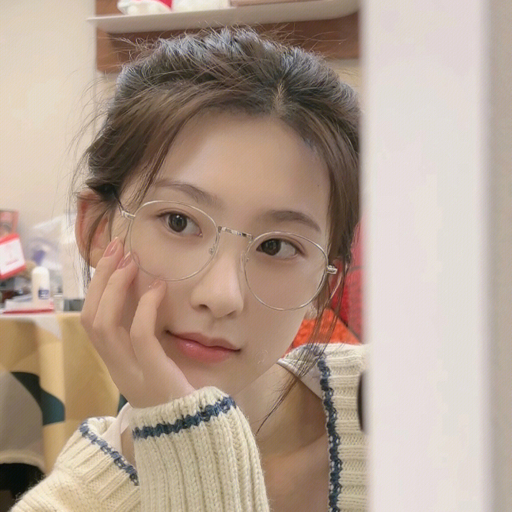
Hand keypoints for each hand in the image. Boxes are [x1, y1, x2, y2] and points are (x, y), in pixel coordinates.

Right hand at [81, 238, 195, 408]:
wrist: (192, 427)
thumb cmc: (176, 389)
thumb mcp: (154, 359)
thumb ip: (146, 334)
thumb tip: (150, 293)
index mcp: (114, 360)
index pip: (91, 320)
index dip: (97, 288)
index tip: (113, 258)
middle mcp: (115, 365)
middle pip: (90, 318)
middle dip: (101, 280)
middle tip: (118, 249)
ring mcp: (131, 370)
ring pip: (104, 325)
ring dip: (115, 288)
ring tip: (131, 262)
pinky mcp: (152, 372)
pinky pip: (139, 334)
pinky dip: (145, 307)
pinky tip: (157, 287)